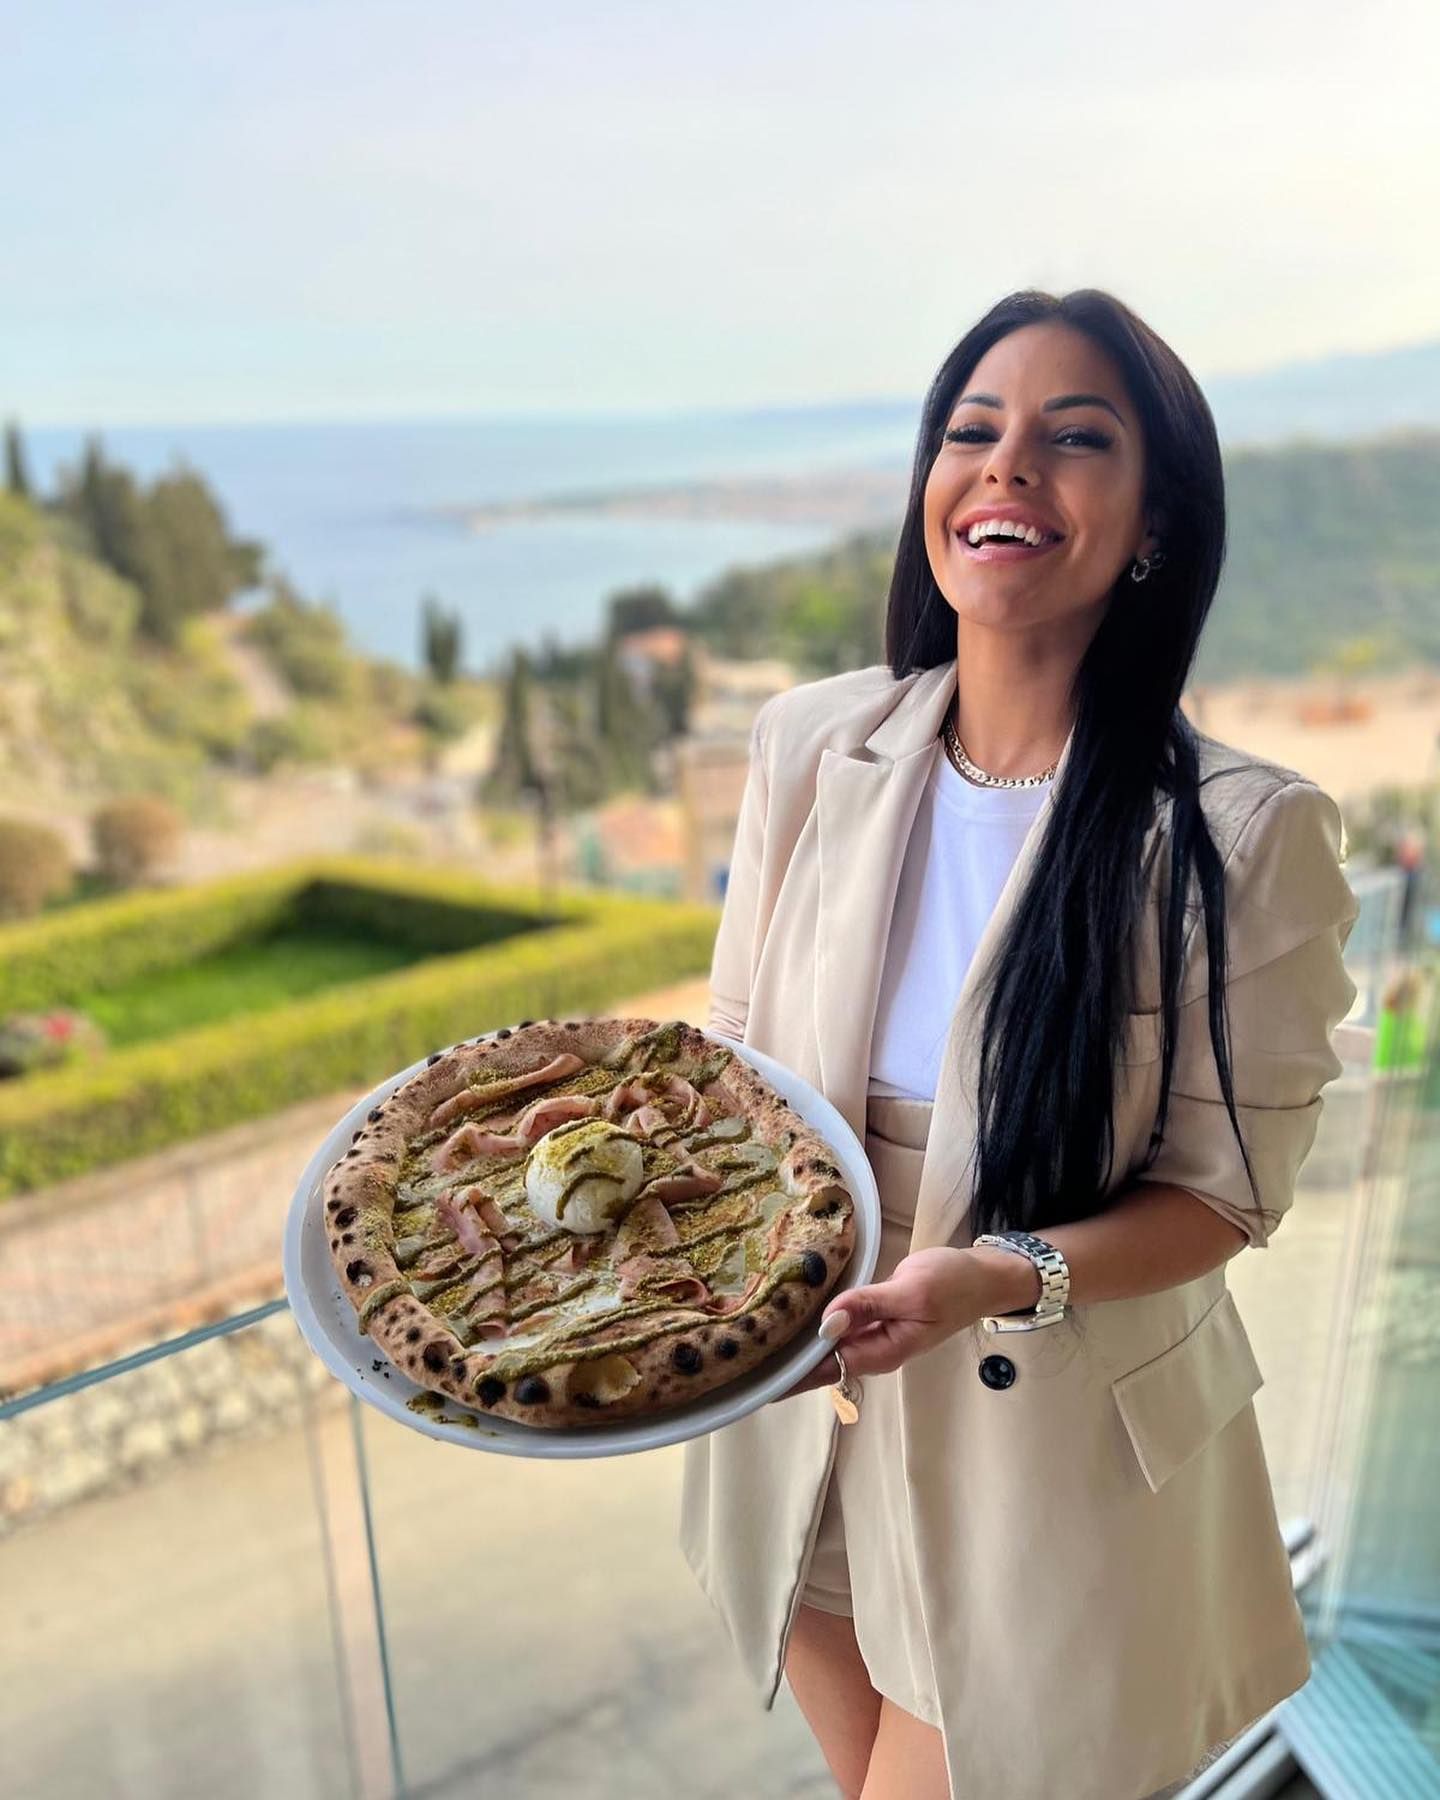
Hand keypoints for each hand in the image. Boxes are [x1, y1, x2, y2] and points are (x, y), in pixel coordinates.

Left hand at [770, 1248, 998, 1401]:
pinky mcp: (872, 1315)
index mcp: (882, 1352)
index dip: (789, 1375)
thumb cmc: (952, 1285)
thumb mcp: (911, 1292)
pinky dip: (814, 1323)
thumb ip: (868, 1306)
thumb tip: (827, 1323)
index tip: (754, 1381)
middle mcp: (873, 1349)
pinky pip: (838, 1324)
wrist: (982, 1276)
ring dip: (795, 1346)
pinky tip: (788, 1317)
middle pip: (820, 1364)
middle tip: (738, 1361)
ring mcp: (872, 1333)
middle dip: (784, 1365)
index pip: (825, 1369)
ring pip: (827, 1345)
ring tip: (752, 1343)